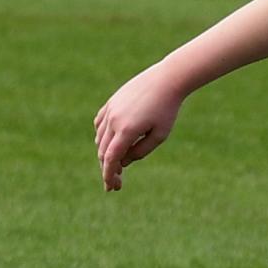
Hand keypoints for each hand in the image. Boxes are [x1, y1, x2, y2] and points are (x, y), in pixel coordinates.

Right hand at [95, 67, 185, 187]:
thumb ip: (140, 151)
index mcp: (126, 130)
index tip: (112, 188)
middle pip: (103, 151)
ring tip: (117, 164)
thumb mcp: (160, 135)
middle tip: (117, 183)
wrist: (167, 79)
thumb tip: (123, 162)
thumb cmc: (167, 109)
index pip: (110, 159)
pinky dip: (102, 136)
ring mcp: (110, 109)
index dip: (108, 175)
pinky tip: (109, 143)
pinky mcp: (111, 102)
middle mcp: (114, 120)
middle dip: (108, 168)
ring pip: (100, 138)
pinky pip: (99, 123)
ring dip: (105, 153)